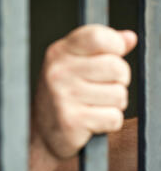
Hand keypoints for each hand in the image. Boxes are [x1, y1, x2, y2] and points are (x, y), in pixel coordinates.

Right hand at [33, 24, 137, 158]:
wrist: (41, 133)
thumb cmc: (63, 95)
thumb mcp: (75, 64)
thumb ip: (102, 48)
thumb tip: (129, 38)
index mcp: (59, 52)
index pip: (98, 37)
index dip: (115, 46)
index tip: (111, 55)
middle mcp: (58, 72)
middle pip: (117, 68)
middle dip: (118, 81)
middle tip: (101, 87)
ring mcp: (63, 97)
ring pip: (119, 95)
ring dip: (113, 104)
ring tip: (93, 105)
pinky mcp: (71, 121)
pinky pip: (114, 118)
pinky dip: (108, 123)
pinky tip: (91, 120)